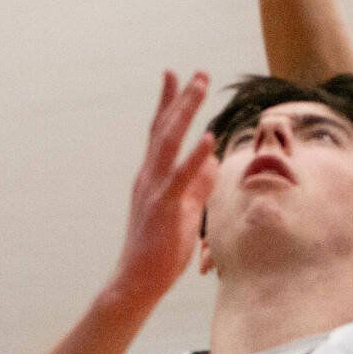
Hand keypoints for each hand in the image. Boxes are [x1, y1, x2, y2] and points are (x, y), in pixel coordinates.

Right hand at [112, 71, 219, 302]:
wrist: (137, 280)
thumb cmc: (161, 249)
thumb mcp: (184, 210)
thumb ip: (198, 185)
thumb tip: (215, 162)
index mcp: (151, 177)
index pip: (159, 133)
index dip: (167, 104)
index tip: (174, 75)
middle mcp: (148, 176)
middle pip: (163, 129)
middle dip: (180, 98)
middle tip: (197, 73)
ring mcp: (154, 190)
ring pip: (168, 143)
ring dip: (183, 112)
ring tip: (198, 87)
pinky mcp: (165, 207)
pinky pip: (181, 178)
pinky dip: (195, 156)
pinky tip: (208, 138)